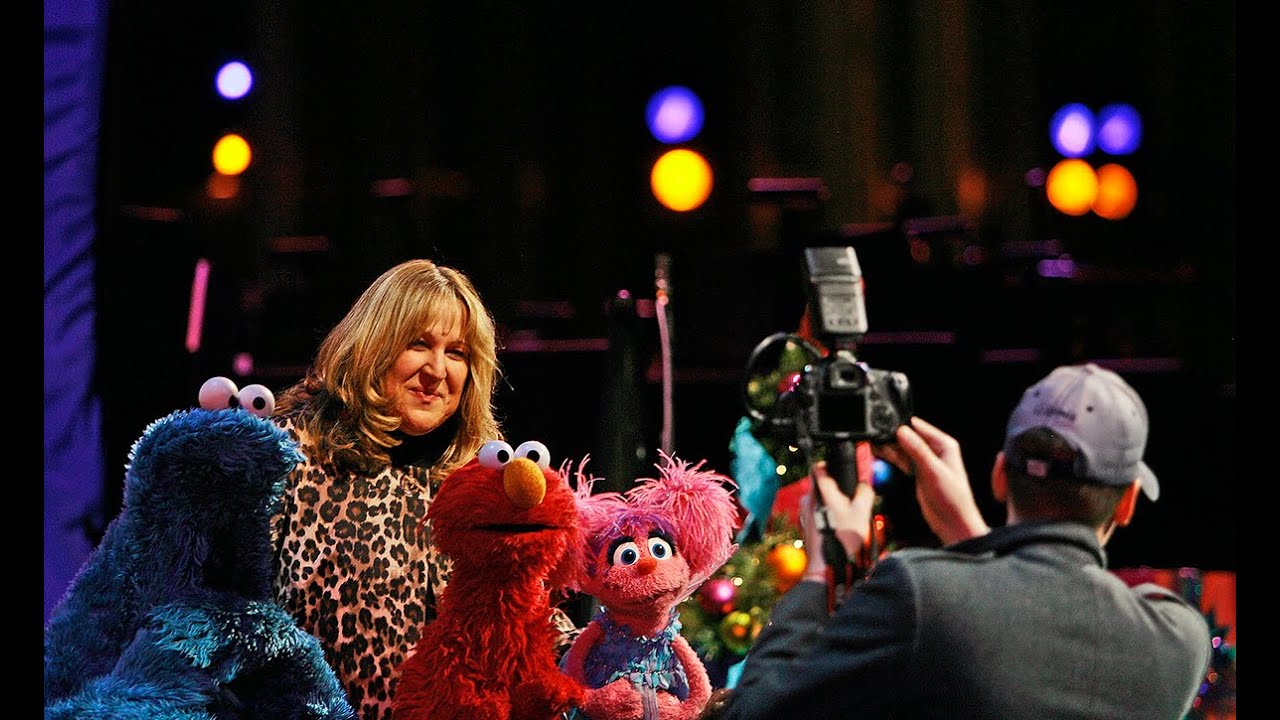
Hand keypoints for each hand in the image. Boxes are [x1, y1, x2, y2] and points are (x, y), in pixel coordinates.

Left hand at [800, 460, 874, 581]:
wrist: (827, 566)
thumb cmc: (842, 538)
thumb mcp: (862, 512)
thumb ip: (864, 492)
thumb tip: (864, 484)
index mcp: (820, 492)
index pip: (818, 467)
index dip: (830, 465)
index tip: (840, 470)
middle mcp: (808, 500)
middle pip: (821, 485)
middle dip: (836, 489)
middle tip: (851, 499)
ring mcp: (804, 513)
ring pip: (821, 500)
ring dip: (833, 504)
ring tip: (848, 517)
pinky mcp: (806, 525)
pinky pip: (818, 512)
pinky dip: (828, 515)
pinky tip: (840, 527)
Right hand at [875, 417, 989, 544]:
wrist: (953, 522)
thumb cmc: (954, 499)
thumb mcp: (934, 471)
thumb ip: (918, 450)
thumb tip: (903, 432)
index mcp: (944, 445)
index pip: (918, 427)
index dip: (901, 426)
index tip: (884, 426)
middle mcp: (934, 451)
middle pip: (908, 437)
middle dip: (892, 437)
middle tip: (874, 437)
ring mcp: (925, 462)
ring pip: (902, 449)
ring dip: (889, 448)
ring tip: (873, 445)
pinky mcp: (918, 473)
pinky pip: (901, 461)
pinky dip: (891, 458)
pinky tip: (879, 455)